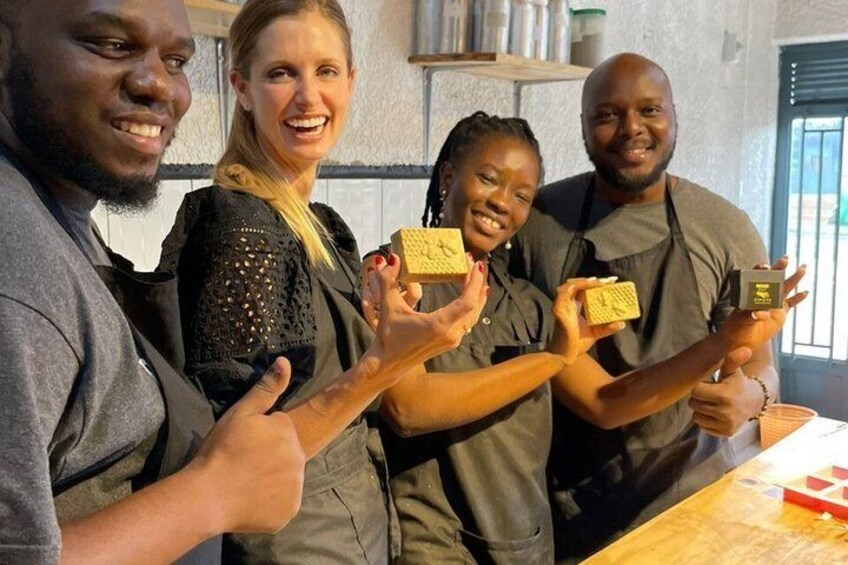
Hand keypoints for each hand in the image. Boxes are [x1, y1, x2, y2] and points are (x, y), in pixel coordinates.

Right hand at [188, 357, 305, 533]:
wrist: (207, 496)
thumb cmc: (220, 451)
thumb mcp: (240, 413)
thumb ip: (266, 388)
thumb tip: (285, 362)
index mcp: (288, 432)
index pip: (280, 429)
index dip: (261, 436)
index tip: (243, 444)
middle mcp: (299, 458)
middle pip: (286, 453)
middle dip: (270, 456)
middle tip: (243, 464)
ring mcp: (296, 487)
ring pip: (286, 478)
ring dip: (272, 479)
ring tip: (246, 483)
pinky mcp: (289, 511)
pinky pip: (283, 502)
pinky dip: (271, 502)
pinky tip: (251, 500)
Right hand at [363, 252, 486, 380]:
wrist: (388, 364)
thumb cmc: (388, 339)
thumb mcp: (388, 307)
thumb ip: (388, 281)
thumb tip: (391, 259)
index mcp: (439, 326)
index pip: (467, 302)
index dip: (474, 281)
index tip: (473, 264)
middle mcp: (450, 334)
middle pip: (475, 306)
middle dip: (477, 283)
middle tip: (472, 263)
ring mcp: (452, 340)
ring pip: (474, 315)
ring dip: (477, 295)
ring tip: (476, 276)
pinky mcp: (450, 342)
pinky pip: (469, 321)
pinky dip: (473, 306)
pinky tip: (471, 296)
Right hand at [548, 278, 624, 364]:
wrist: (565, 356)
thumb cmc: (576, 344)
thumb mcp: (596, 333)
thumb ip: (607, 327)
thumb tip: (622, 323)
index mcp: (574, 306)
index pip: (584, 289)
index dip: (596, 284)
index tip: (612, 282)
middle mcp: (567, 304)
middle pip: (578, 285)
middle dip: (593, 280)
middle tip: (609, 281)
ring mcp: (561, 305)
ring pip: (570, 285)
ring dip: (584, 281)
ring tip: (599, 282)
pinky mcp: (558, 309)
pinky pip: (564, 293)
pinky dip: (575, 286)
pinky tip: (587, 285)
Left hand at [689, 347, 759, 436]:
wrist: (753, 402)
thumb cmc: (737, 383)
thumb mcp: (733, 370)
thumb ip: (732, 359)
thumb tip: (745, 349)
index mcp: (725, 395)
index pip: (696, 391)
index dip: (700, 387)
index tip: (710, 385)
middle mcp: (725, 412)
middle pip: (694, 404)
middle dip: (700, 398)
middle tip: (712, 395)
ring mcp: (726, 424)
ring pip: (696, 417)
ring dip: (701, 410)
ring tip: (714, 404)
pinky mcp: (725, 433)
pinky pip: (702, 426)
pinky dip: (706, 420)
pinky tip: (717, 414)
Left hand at [716, 257, 807, 350]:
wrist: (741, 339)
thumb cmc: (736, 327)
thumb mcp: (742, 320)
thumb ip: (751, 315)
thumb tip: (759, 313)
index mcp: (751, 294)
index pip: (755, 278)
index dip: (760, 271)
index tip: (765, 266)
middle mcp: (763, 296)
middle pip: (773, 280)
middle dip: (779, 269)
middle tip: (786, 258)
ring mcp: (772, 303)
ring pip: (785, 288)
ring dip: (794, 278)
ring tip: (803, 268)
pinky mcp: (780, 313)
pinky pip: (791, 303)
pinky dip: (798, 299)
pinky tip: (805, 292)